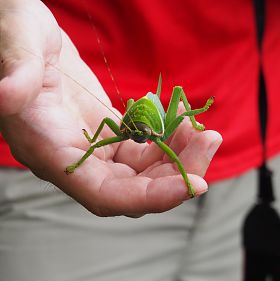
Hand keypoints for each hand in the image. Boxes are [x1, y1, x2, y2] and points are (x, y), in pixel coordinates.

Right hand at [0, 1, 221, 216]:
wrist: (27, 37)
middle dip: (177, 173)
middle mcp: (75, 159)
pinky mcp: (109, 136)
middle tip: (210, 141)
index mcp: (50, 150)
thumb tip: (4, 95)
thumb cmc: (14, 34)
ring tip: (202, 130)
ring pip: (144, 172)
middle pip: (133, 189)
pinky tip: (181, 122)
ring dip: (178, 157)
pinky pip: (144, 151)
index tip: (195, 184)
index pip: (105, 195)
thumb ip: (15, 70)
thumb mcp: (14, 42)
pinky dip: (168, 142)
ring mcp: (95, 150)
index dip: (149, 197)